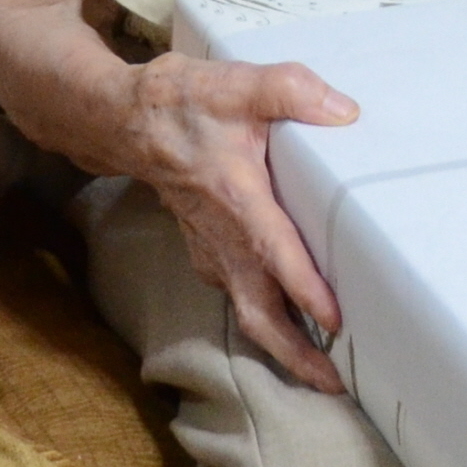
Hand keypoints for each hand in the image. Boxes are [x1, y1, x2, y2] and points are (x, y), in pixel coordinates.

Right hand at [120, 52, 358, 393]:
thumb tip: (345, 111)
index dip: (303, 289)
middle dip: (294, 353)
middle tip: (335, 383)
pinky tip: (294, 330)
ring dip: (283, 346)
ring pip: (248, 311)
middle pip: (259, 311)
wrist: (122, 120)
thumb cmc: (180, 104)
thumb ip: (291, 90)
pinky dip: (268, 321)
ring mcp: (212, 249)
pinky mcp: (209, 250)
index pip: (275, 253)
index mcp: (236, 198)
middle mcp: (223, 237)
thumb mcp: (238, 84)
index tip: (335, 321)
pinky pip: (240, 296)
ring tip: (323, 373)